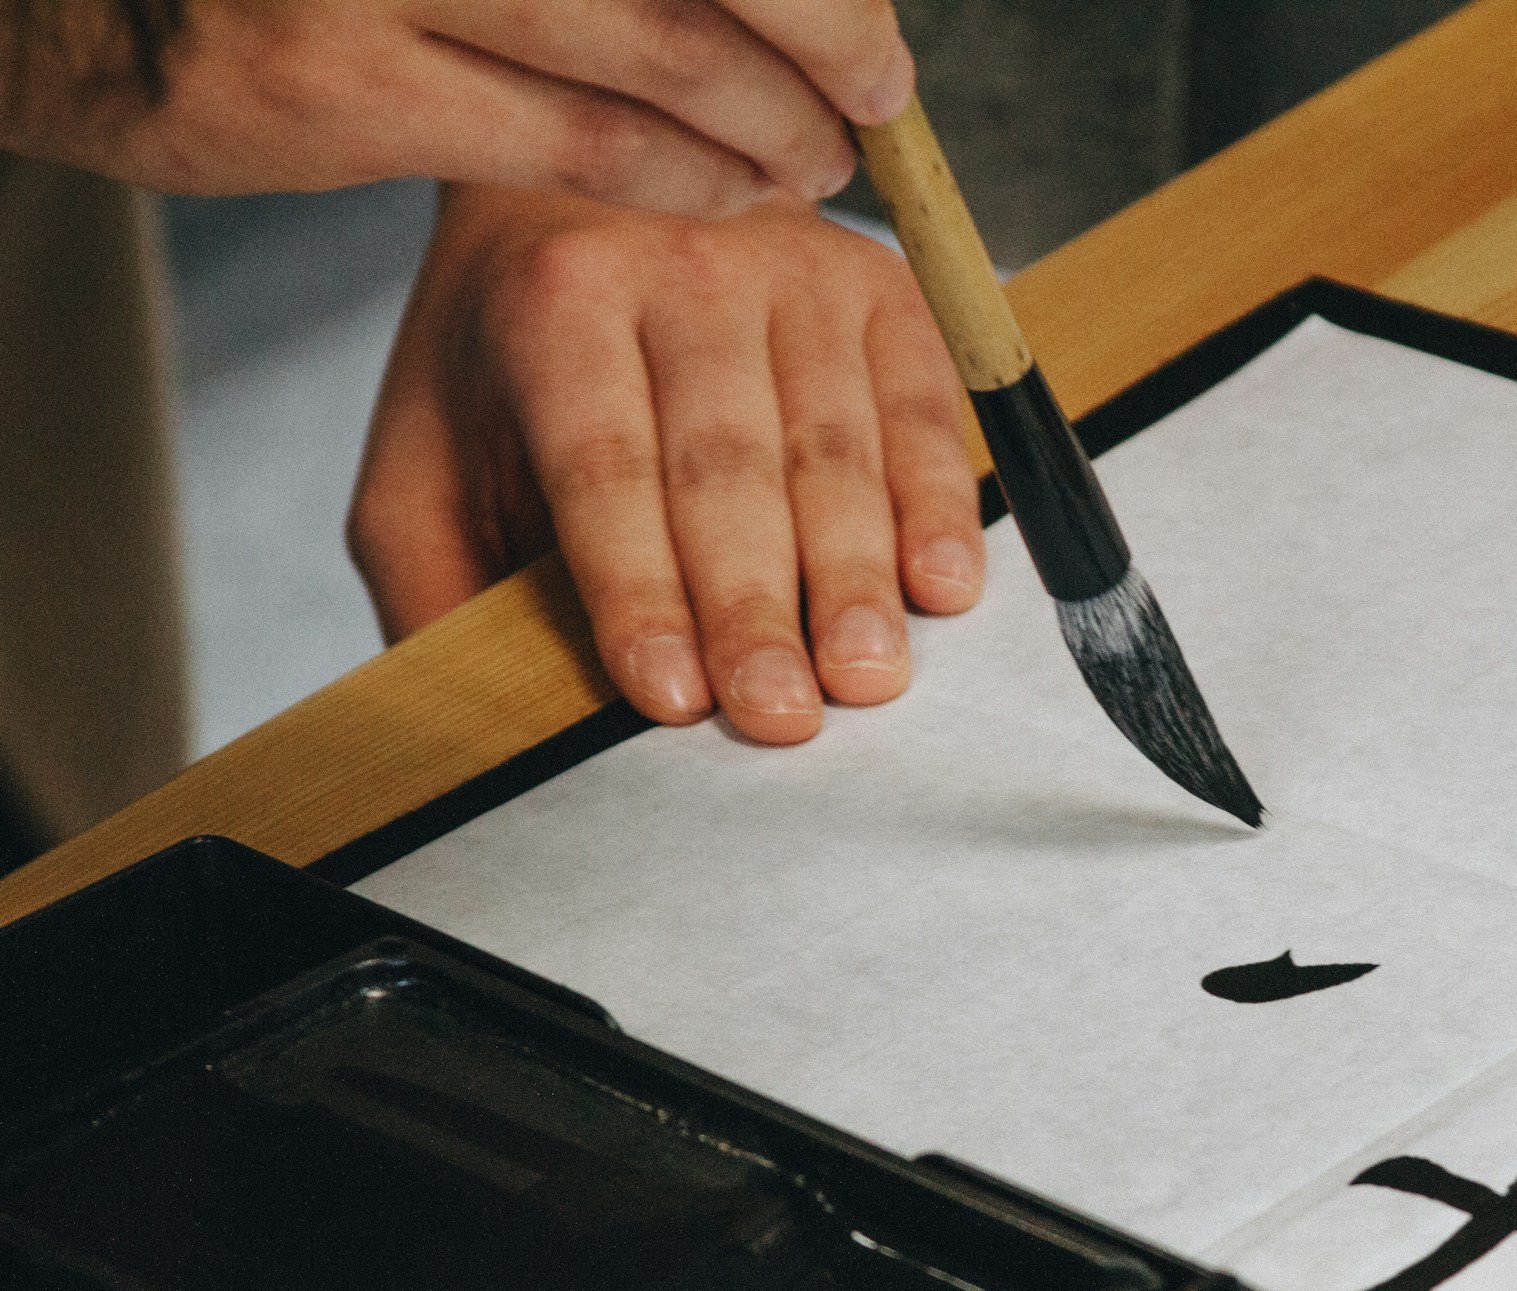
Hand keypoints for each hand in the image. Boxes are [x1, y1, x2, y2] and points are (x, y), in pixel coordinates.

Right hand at [3, 0, 910, 216]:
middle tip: (878, 95)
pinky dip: (687, 178)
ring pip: (666, 53)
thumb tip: (812, 4)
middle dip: (828, 39)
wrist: (101, 4)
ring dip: (775, 124)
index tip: (872, 32)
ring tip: (815, 159)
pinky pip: (582, 145)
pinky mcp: (347, 84)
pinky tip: (729, 191)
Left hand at [349, 183, 984, 742]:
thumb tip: (472, 721)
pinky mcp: (880, 287)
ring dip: (855, 573)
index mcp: (554, 303)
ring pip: (834, 446)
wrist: (594, 194)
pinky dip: (940, 503)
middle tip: (780, 715)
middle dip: (756, 603)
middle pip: (728, 464)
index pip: (604, 466)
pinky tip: (941, 585)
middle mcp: (679, 265)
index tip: (671, 697)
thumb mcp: (426, 457)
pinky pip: (924, 410)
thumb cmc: (513, 361)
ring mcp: (794, 269)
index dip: (639, 587)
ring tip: (864, 675)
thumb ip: (435, 580)